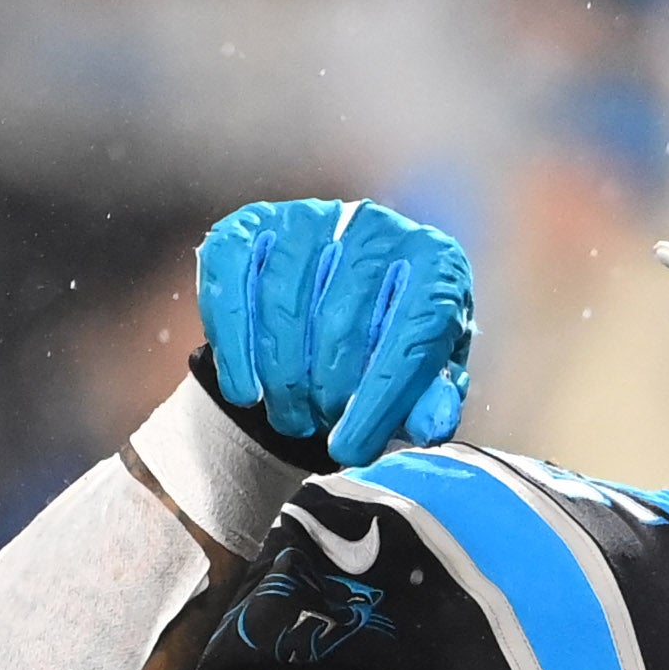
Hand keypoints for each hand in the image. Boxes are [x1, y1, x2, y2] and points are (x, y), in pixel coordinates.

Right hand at [196, 199, 473, 467]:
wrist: (340, 303)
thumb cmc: (392, 347)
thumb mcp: (424, 376)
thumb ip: (431, 401)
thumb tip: (431, 426)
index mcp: (436, 263)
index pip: (413, 332)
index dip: (379, 401)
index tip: (352, 450)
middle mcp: (376, 227)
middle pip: (342, 321)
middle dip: (325, 392)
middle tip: (319, 429)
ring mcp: (311, 219)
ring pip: (284, 306)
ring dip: (281, 378)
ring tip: (290, 418)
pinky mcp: (252, 225)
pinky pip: (232, 285)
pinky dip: (234, 347)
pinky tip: (244, 391)